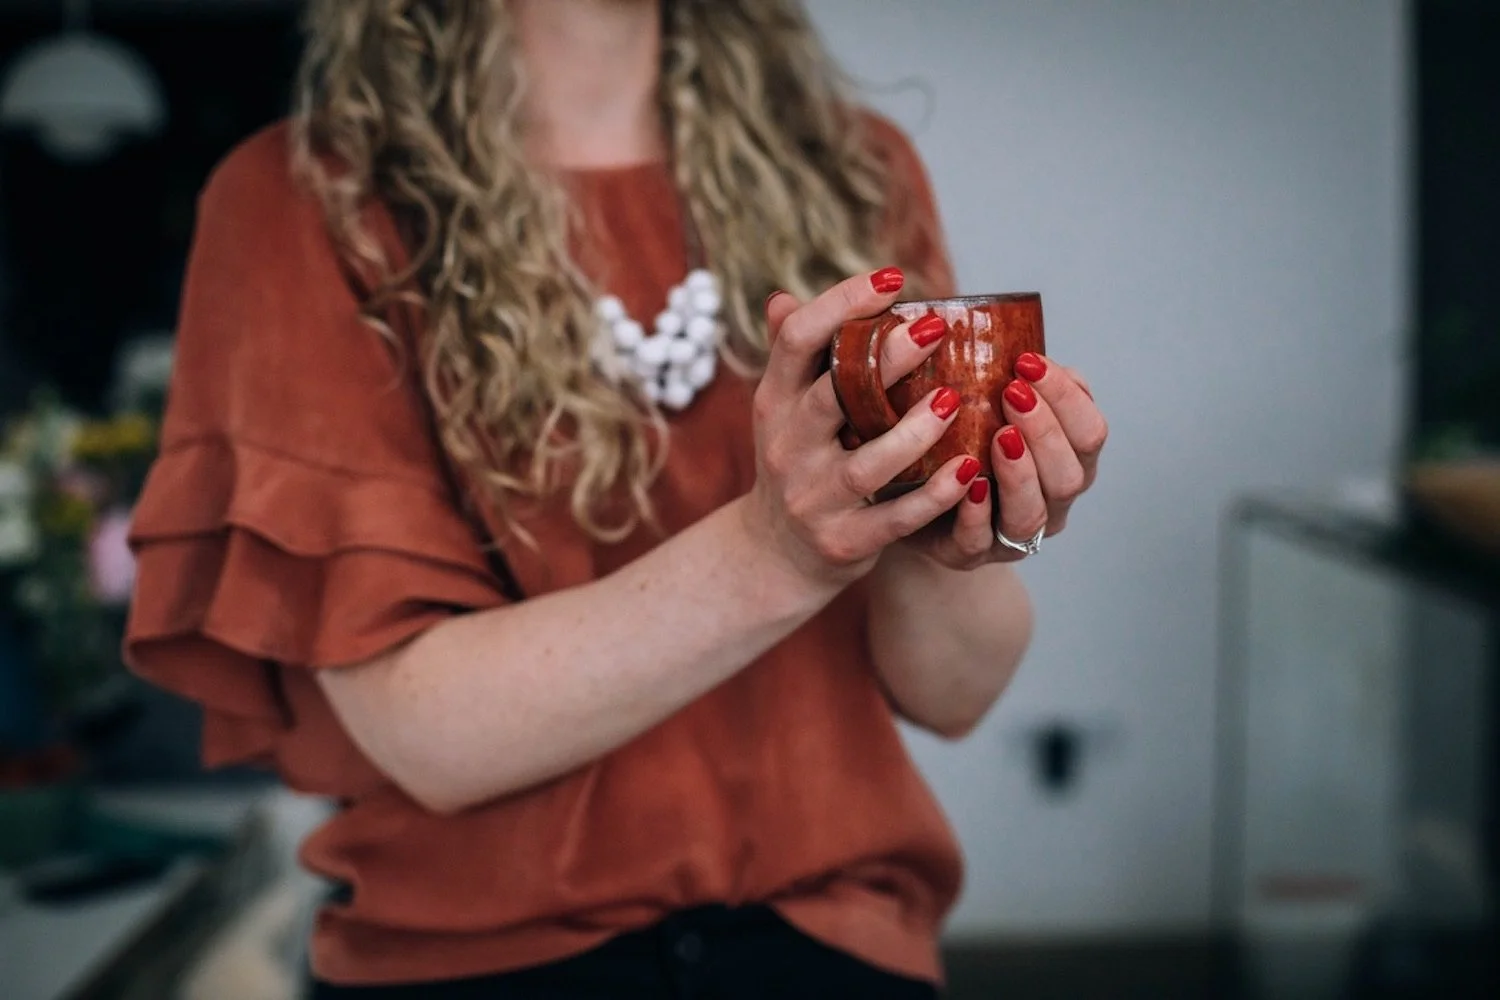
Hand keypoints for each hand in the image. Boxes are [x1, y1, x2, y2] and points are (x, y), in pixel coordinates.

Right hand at [742, 267, 984, 587]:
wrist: (775, 554)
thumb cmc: (798, 462)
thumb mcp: (782, 412)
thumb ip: (791, 357)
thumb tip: (783, 297)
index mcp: (774, 402)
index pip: (797, 341)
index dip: (840, 304)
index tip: (891, 278)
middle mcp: (787, 447)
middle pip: (834, 395)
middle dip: (885, 359)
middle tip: (936, 328)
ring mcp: (813, 498)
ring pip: (869, 462)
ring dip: (915, 431)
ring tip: (954, 400)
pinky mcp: (843, 540)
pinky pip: (896, 518)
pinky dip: (935, 496)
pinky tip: (969, 471)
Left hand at [901, 353, 1107, 568]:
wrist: (907, 499)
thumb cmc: (958, 439)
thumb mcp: (988, 403)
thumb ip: (1016, 380)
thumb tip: (1023, 346)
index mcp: (1067, 462)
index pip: (1090, 432)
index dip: (1068, 398)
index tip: (1030, 362)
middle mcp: (1050, 502)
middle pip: (1071, 475)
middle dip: (1046, 431)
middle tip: (1014, 394)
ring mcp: (1012, 535)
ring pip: (1033, 513)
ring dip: (1021, 472)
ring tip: (1000, 437)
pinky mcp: (968, 554)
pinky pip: (978, 540)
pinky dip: (977, 512)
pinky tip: (969, 483)